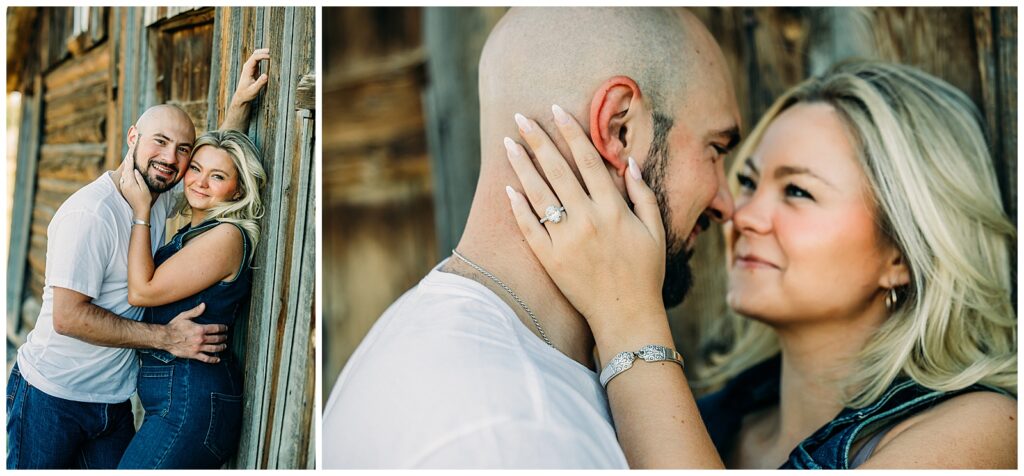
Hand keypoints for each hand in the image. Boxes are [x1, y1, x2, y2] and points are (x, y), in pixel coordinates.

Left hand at [119, 154, 150, 216]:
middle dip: (127, 163)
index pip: (130, 169)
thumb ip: (139, 178)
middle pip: (125, 171)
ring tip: (128, 162)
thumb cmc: (145, 199)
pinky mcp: (124, 190)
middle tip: (128, 156)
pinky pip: (123, 179)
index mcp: (130, 183)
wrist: (140, 210)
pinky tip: (127, 172)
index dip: (130, 162)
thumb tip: (135, 170)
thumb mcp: (145, 188)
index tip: (131, 155)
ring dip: (126, 169)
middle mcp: (125, 184)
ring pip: (123, 175)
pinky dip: (125, 174)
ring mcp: (123, 187)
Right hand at [162, 303, 228, 363]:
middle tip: (226, 337)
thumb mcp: (184, 316)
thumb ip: (195, 311)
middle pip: (217, 339)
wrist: (165, 338)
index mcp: (200, 329)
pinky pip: (206, 358)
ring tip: (224, 346)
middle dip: (223, 338)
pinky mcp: (194, 355)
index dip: (223, 328)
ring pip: (214, 349)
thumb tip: (204, 305)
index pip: (216, 328)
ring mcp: (198, 348)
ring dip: (221, 347)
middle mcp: (200, 339)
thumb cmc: (174, 326)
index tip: (226, 328)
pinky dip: (213, 359)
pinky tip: (218, 359)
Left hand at [230, 48, 269, 106]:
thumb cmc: (247, 94)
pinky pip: (258, 59)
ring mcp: (251, 67)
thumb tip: (266, 75)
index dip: (263, 56)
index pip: (255, 58)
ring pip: (257, 55)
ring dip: (264, 53)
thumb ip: (260, 83)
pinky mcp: (253, 69)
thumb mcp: (254, 90)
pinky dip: (264, 57)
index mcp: (247, 69)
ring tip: (273, 52)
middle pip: (255, 54)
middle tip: (273, 50)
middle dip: (263, 51)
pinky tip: (270, 57)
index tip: (270, 57)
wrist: (242, 96)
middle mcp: (248, 66)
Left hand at [504, 106, 667, 340]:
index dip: (571, 133)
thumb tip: (629, 162)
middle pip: (557, 170)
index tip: (556, 111)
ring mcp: (566, 240)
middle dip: (538, 140)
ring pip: (538, 194)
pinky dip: (518, 208)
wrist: (626, 315)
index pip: (588, 161)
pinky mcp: (550, 259)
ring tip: (508, 144)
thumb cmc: (645, 273)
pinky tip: (508, 188)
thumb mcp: (655, 230)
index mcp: (613, 209)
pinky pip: (530, 228)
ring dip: (522, 166)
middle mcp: (587, 220)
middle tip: (521, 117)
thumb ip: (642, 194)